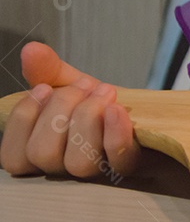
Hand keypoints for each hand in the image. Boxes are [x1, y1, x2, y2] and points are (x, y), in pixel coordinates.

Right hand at [0, 42, 140, 177]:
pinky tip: (116, 109)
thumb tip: (31, 49)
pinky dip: (116, 133)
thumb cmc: (99, 103)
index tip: (45, 87)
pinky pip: (120, 161)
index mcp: (44, 152)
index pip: (13, 156)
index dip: (24, 120)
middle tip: (84, 86)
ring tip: (104, 92)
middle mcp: (65, 169)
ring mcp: (98, 173)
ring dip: (88, 118)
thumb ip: (48, 71)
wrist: (144, 110)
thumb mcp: (70, 83)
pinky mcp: (131, 167)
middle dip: (60, 110)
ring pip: (78, 163)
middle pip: (43, 154)